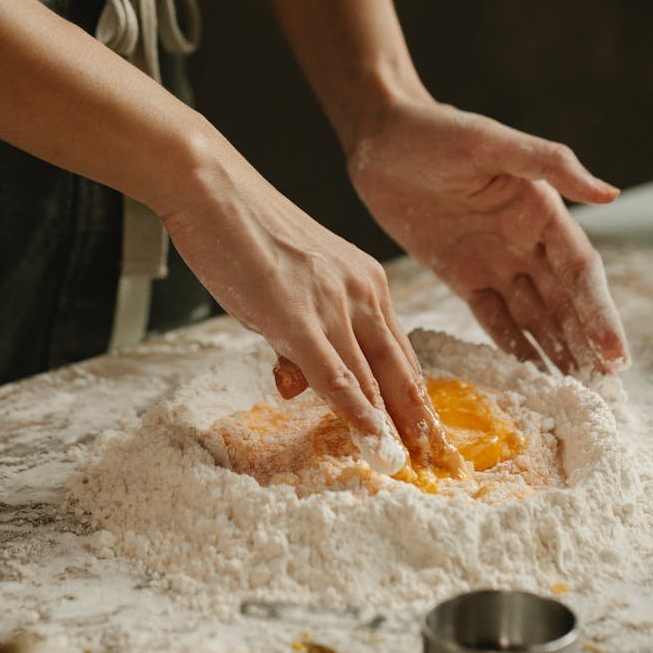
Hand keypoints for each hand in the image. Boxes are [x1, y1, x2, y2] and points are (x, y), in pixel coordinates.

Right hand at [159, 147, 446, 455]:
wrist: (213, 189)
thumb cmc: (244, 231)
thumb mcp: (287, 287)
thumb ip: (297, 336)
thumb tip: (296, 383)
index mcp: (366, 281)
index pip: (401, 352)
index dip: (415, 398)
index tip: (428, 434)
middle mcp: (362, 291)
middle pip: (400, 370)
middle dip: (420, 421)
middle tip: (439, 462)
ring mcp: (333, 304)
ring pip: (372, 378)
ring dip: (392, 426)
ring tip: (409, 464)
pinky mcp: (299, 316)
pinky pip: (336, 374)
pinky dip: (356, 411)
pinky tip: (372, 437)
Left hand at [347, 96, 630, 374]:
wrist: (378, 139)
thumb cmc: (436, 130)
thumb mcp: (490, 141)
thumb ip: (549, 164)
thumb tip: (611, 194)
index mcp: (543, 211)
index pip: (581, 273)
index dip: (600, 314)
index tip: (616, 356)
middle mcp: (527, 241)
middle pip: (565, 304)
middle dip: (587, 347)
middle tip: (606, 396)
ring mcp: (495, 261)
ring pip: (535, 317)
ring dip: (557, 353)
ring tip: (576, 396)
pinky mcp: (461, 275)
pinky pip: (493, 318)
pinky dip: (513, 347)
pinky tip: (531, 377)